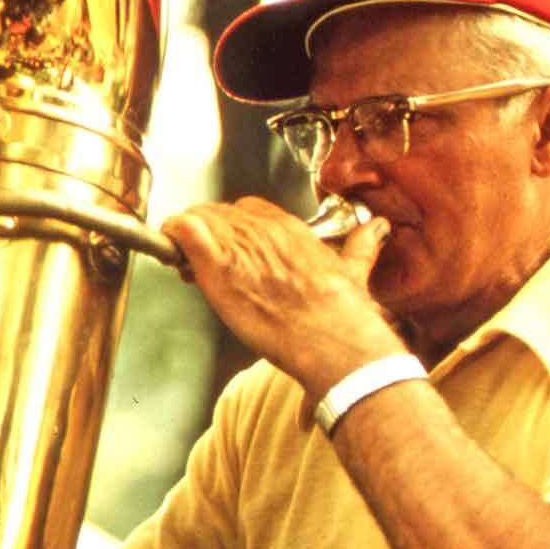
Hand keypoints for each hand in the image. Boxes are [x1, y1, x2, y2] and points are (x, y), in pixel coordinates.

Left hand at [161, 196, 406, 398]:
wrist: (333, 340)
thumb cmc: (344, 314)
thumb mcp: (355, 270)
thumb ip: (362, 246)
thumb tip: (377, 229)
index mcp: (289, 228)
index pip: (247, 209)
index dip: (232, 227)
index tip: (229, 248)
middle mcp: (262, 231)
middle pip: (218, 215)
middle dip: (206, 235)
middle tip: (201, 263)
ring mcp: (238, 247)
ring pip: (197, 221)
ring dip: (186, 240)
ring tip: (186, 267)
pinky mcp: (218, 268)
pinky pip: (185, 232)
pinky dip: (172, 237)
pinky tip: (172, 252)